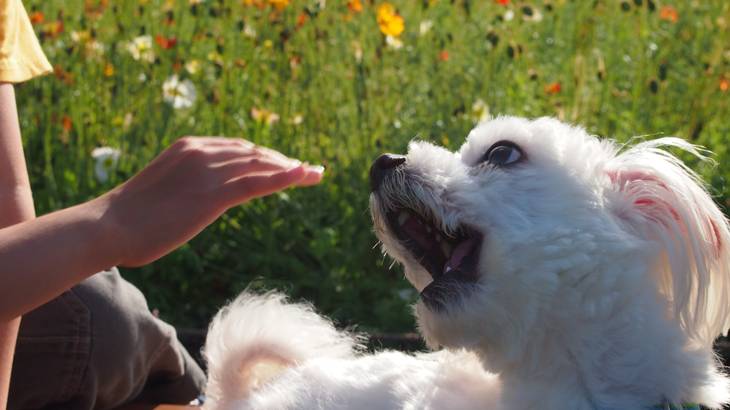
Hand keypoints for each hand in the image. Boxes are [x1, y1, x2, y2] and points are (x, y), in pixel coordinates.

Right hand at [97, 137, 322, 266]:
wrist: (107, 227)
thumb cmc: (130, 218)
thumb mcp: (164, 189)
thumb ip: (188, 185)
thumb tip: (200, 199)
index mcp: (190, 146)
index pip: (239, 148)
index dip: (266, 156)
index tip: (286, 165)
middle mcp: (202, 151)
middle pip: (256, 153)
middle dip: (285, 162)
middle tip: (308, 171)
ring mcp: (208, 171)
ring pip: (261, 166)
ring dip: (293, 170)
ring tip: (315, 175)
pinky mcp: (212, 195)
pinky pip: (257, 184)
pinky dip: (285, 179)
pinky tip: (304, 177)